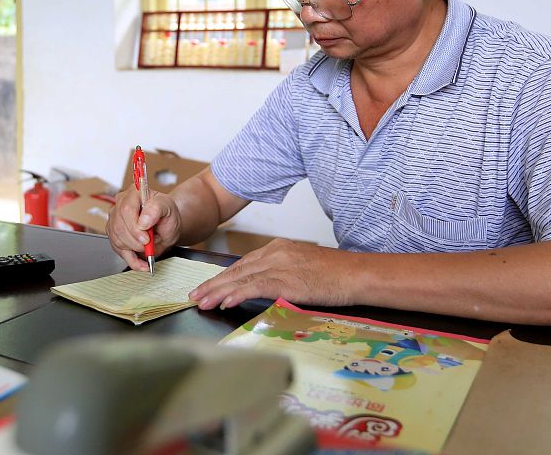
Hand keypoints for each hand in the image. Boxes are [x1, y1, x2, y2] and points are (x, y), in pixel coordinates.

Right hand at [106, 187, 180, 270]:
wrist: (167, 225)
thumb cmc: (167, 214)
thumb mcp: (168, 207)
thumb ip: (157, 209)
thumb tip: (143, 221)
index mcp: (134, 192)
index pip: (126, 210)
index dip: (135, 227)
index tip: (147, 238)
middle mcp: (120, 204)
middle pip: (119, 227)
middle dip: (136, 241)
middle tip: (150, 243)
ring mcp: (115, 220)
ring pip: (117, 240)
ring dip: (135, 249)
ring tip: (149, 246)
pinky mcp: (114, 235)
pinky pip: (119, 252)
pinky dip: (133, 261)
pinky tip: (143, 264)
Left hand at [188, 240, 353, 308]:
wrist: (356, 274)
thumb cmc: (336, 276)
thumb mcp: (304, 269)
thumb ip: (282, 275)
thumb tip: (265, 289)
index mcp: (278, 248)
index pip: (243, 264)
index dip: (223, 276)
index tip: (208, 286)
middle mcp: (275, 252)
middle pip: (236, 269)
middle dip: (213, 283)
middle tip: (194, 295)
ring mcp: (280, 264)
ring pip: (240, 277)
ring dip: (217, 290)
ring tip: (201, 301)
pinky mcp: (286, 279)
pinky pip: (254, 286)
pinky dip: (236, 294)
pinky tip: (224, 302)